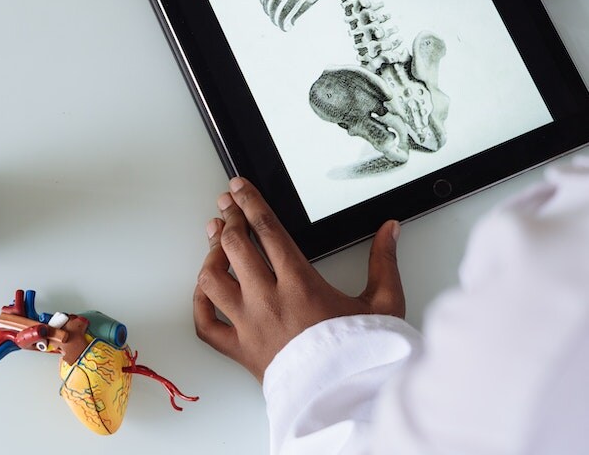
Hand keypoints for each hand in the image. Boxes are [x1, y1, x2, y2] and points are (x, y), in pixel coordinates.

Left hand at [193, 178, 403, 381]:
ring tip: (215, 239)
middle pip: (235, 246)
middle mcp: (268, 300)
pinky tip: (206, 288)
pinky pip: (205, 324)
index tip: (238, 187)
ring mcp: (249, 326)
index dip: (249, 202)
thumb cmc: (363, 356)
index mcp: (300, 283)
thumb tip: (390, 229)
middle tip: (225, 206)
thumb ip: (384, 261)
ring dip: (211, 254)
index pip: (266, 229)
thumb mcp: (384, 303)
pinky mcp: (239, 351)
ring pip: (212, 279)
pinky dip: (200, 303)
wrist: (349, 402)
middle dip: (227, 218)